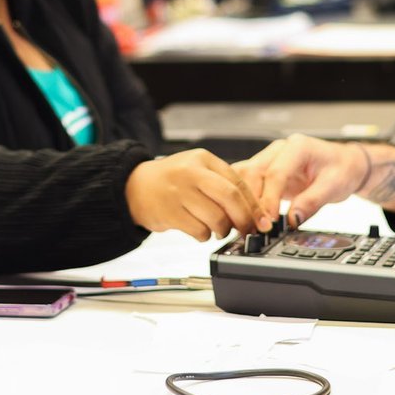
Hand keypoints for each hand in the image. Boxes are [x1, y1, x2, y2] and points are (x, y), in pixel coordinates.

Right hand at [126, 149, 268, 240]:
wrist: (134, 187)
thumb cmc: (172, 181)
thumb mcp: (197, 170)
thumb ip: (223, 184)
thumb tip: (253, 210)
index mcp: (203, 159)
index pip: (237, 181)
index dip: (253, 204)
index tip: (261, 220)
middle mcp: (191, 172)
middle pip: (230, 197)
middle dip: (243, 218)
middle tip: (246, 229)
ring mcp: (179, 192)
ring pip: (216, 217)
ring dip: (223, 230)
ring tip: (218, 229)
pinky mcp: (169, 212)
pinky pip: (199, 230)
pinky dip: (205, 235)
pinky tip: (200, 230)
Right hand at [235, 135, 394, 227]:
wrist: (347, 164)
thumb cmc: (343, 169)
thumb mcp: (334, 186)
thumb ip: (312, 202)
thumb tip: (292, 219)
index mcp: (297, 147)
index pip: (275, 173)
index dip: (269, 199)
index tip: (268, 220)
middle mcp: (280, 150)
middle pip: (252, 172)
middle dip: (252, 201)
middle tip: (256, 226)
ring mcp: (271, 159)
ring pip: (245, 176)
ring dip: (245, 199)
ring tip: (250, 222)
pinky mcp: (267, 171)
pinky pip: (249, 182)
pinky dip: (247, 199)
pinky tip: (250, 215)